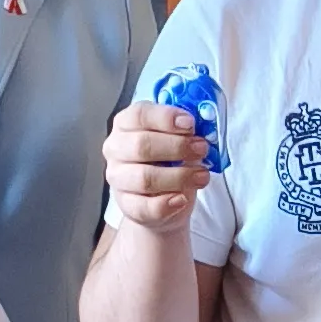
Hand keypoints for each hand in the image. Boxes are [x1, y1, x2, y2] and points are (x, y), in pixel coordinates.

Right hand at [103, 100, 211, 235]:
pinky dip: (167, 204)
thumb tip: (204, 126)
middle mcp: (116, 149)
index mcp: (126, 124)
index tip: (190, 124)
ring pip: (144, 178)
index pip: (138, 114)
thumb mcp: (178, 138)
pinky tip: (182, 199)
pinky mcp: (126, 205)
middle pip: (141, 145)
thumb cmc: (169, 160)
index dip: (165, 117)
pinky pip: (145, 207)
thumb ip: (186, 130)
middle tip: (201, 149)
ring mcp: (118, 178)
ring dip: (179, 177)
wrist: (164, 198)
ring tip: (202, 175)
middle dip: (177, 147)